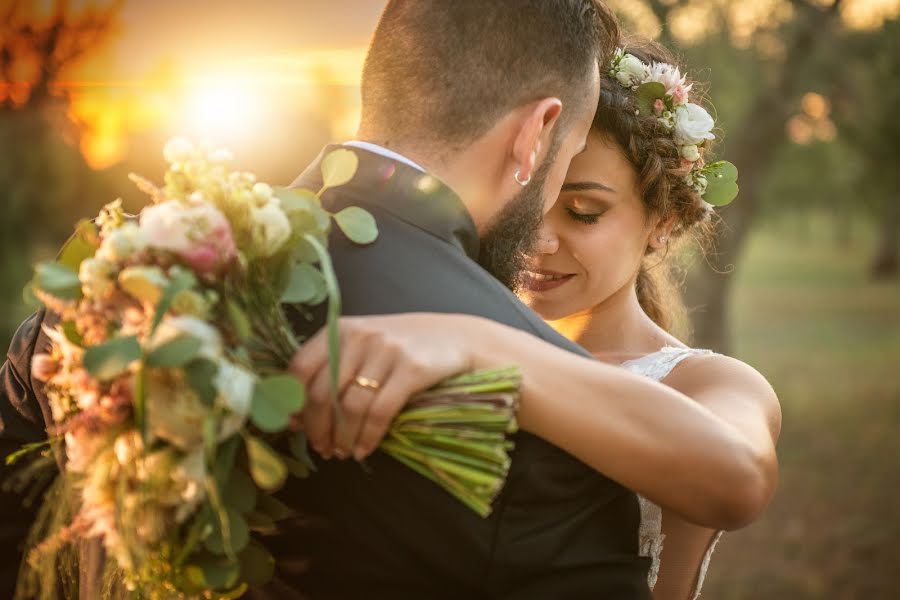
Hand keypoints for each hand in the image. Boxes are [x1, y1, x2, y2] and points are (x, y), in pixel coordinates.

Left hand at [289, 313, 474, 461]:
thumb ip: (334, 367)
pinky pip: (380, 412)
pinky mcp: (412, 369)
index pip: (300, 367)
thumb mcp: (365, 344)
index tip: (294, 427)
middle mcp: (361, 336)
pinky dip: (368, 437)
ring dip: (342, 438)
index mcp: (342, 329)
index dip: (293, 402)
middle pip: (323, 393)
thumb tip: (298, 415)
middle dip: (318, 429)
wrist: (457, 337)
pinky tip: (365, 449)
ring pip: (350, 407)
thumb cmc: (403, 346)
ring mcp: (387, 351)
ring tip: (343, 452)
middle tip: (322, 448)